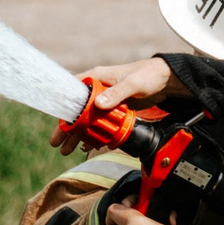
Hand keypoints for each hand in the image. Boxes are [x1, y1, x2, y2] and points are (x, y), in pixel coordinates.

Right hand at [55, 57, 186, 152]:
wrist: (167, 79)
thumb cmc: (148, 74)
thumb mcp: (132, 83)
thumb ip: (116, 93)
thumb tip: (98, 105)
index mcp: (96, 78)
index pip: (72, 92)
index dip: (63, 108)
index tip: (57, 123)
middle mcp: (97, 89)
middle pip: (77, 110)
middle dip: (66, 127)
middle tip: (56, 143)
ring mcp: (105, 101)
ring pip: (86, 120)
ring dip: (78, 135)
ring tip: (68, 150)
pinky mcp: (114, 110)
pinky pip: (99, 124)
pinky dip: (94, 135)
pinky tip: (88, 145)